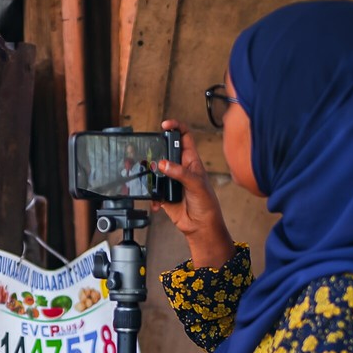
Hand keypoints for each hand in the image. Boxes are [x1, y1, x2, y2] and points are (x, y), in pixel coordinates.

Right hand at [152, 120, 232, 268]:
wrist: (201, 227)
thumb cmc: (207, 204)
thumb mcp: (197, 185)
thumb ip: (180, 173)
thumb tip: (163, 164)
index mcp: (191, 161)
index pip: (184, 136)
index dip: (176, 127)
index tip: (165, 125)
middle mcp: (180, 168)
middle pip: (165, 152)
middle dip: (155, 151)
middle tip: (148, 155)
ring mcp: (171, 181)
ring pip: (155, 170)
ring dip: (149, 174)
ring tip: (146, 177)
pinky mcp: (164, 194)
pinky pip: (152, 190)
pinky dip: (151, 196)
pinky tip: (157, 202)